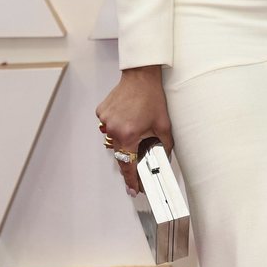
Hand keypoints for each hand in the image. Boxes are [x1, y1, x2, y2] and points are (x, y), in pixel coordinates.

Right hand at [96, 66, 171, 195]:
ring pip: (114, 140)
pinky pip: (109, 127)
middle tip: (139, 155)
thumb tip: (164, 159)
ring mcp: (105, 121)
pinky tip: (128, 117)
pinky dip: (117, 127)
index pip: (128, 164)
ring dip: (124, 140)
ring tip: (136, 128)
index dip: (131, 179)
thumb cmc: (151, 97)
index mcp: (128, 135)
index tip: (133, 189)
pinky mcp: (101, 113)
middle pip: (120, 154)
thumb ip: (164, 146)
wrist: (141, 77)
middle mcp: (114, 129)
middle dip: (129, 157)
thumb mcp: (164, 125)